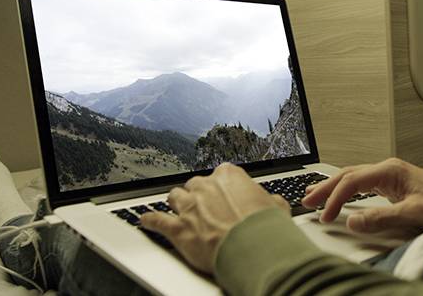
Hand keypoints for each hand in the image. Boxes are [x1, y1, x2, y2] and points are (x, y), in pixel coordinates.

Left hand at [140, 163, 289, 273]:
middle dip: (198, 194)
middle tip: (205, 206)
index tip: (224, 193)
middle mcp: (205, 187)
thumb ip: (269, 201)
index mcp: (229, 176)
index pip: (220, 173)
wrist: (253, 248)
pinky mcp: (177, 229)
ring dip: (177, 203)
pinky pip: (156, 220)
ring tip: (178, 209)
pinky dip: (149, 220)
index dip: (222, 186)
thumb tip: (273, 202)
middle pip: (194, 185)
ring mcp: (189, 207)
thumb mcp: (276, 207)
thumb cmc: (264, 228)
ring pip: (174, 197)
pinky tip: (145, 220)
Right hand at [302, 158, 422, 233]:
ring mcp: (391, 176)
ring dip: (334, 188)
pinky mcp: (394, 185)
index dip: (335, 198)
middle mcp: (388, 169)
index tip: (326, 215)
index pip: (353, 182)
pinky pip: (363, 185)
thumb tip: (353, 221)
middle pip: (349, 175)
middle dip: (326, 188)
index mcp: (390, 170)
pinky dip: (348, 191)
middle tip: (306, 200)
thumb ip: (381, 217)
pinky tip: (340, 196)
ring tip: (315, 196)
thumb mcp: (412, 213)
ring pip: (354, 178)